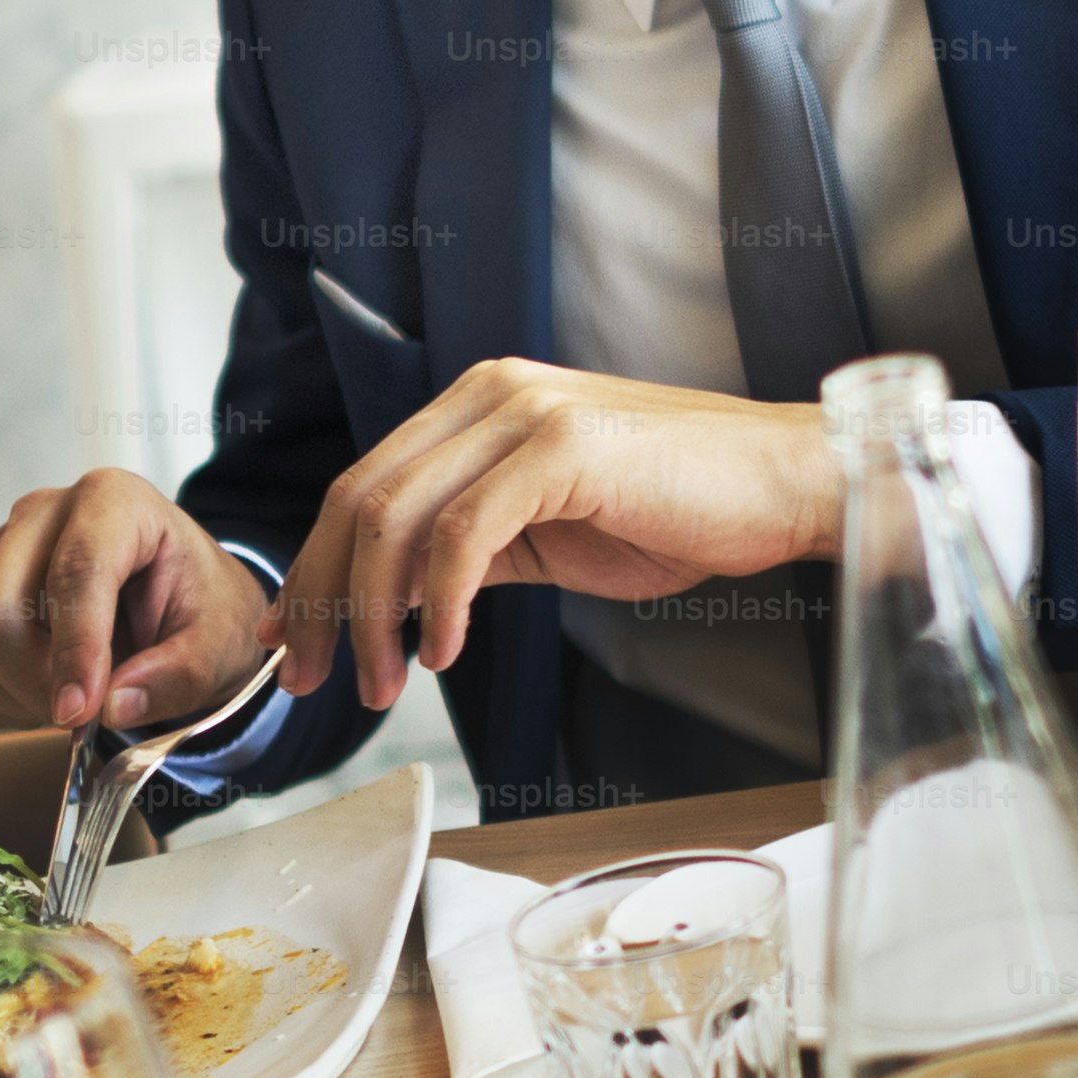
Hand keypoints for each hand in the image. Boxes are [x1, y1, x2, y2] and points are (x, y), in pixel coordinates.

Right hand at [0, 468, 274, 732]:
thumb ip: (177, 675)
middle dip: (38, 679)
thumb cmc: (198, 609)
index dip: (75, 647)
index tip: (82, 712)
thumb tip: (114, 706)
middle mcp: (41, 513)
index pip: (75, 570)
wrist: (176, 600)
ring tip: (80, 690)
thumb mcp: (219, 644)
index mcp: (112, 501)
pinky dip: (2, 700)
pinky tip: (48, 687)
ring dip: (23, 693)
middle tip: (88, 712)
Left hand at [268, 359, 839, 709]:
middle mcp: (485, 394)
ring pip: (398, 517)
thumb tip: (387, 604)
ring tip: (382, 683)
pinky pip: (466, 533)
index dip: (316, 566)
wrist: (785, 487)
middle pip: (360, 499)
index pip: (362, 485)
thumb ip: (464, 553)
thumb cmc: (676, 510)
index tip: (291, 639)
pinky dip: (442, 601)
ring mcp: (521, 412)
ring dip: (375, 614)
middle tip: (311, 677)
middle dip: (322, 597)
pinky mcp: (562, 447)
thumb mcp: (544, 534)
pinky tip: (445, 653)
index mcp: (473, 406)